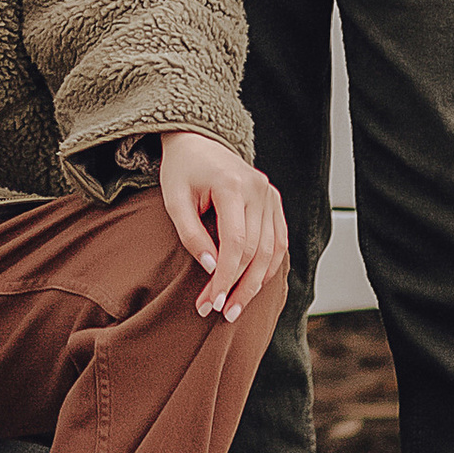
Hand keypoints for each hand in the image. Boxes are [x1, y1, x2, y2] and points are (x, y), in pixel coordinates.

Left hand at [157, 132, 287, 324]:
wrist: (197, 140)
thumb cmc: (182, 170)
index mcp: (233, 185)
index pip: (236, 243)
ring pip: (271, 251)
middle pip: (256, 251)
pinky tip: (253, 286)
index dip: (225, 277)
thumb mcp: (174, 200)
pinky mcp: (273, 201)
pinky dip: (268, 267)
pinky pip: (278, 242)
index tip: (211, 302)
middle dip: (238, 286)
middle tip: (219, 311)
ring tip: (235, 307)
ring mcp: (270, 194)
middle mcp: (258, 189)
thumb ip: (191, 234)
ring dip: (255, 284)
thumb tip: (211, 268)